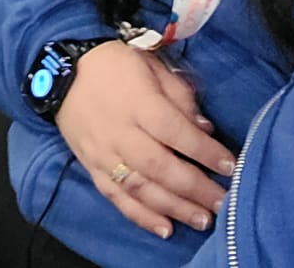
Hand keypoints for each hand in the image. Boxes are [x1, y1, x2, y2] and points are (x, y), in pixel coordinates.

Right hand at [55, 42, 233, 238]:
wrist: (63, 72)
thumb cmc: (116, 64)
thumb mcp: (153, 66)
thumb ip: (181, 97)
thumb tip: (205, 129)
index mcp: (139, 102)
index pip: (176, 131)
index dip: (204, 151)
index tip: (229, 166)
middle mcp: (121, 133)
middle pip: (160, 166)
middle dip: (194, 188)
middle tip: (222, 203)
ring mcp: (104, 154)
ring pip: (141, 188)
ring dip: (173, 208)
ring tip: (202, 220)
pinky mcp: (92, 168)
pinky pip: (117, 197)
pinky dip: (141, 216)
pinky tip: (165, 228)